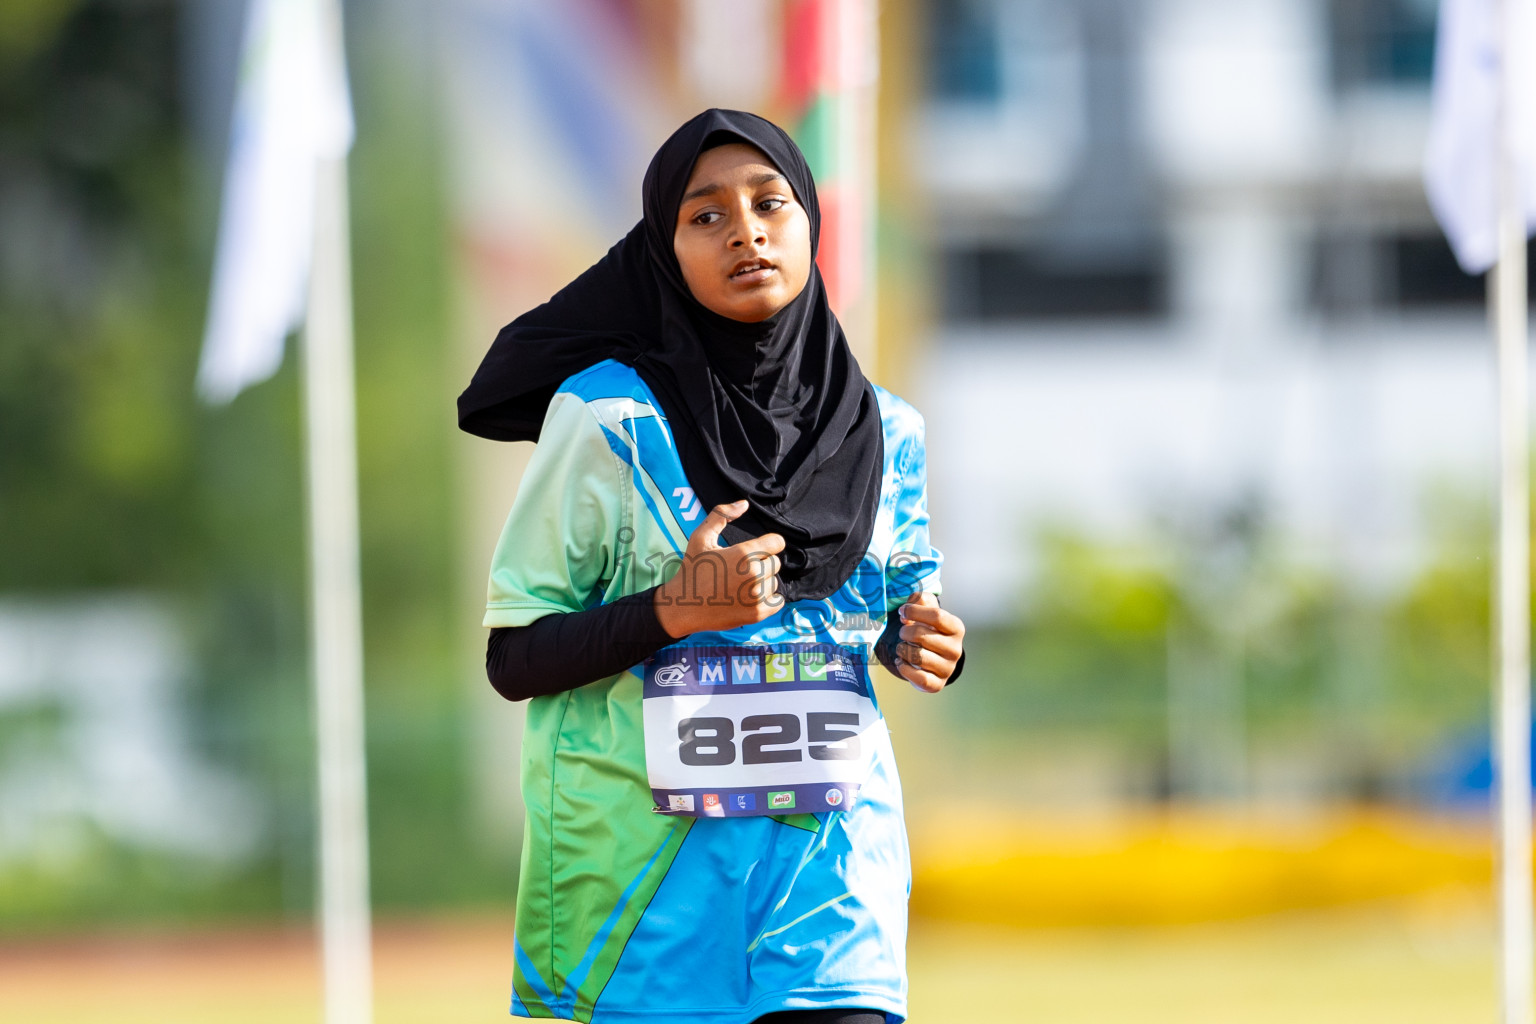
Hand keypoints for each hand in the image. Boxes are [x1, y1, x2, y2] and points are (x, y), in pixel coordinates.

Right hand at [654, 500, 785, 638]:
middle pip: (775, 563)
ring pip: (774, 582)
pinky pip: (777, 602)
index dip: (766, 544)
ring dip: (763, 582)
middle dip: (761, 563)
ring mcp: (756, 596)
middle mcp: (754, 574)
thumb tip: (744, 503)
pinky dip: (767, 600)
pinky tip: (749, 597)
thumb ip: (722, 514)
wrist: (682, 607)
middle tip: (739, 570)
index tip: (754, 550)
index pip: (777, 542)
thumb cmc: (692, 570)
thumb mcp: (700, 537)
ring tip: (740, 585)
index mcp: (744, 554)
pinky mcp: (757, 614)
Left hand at [895, 592, 964, 692]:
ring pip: (917, 657)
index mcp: (956, 628)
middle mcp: (956, 649)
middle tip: (903, 633)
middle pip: (922, 635)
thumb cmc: (929, 629)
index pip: (937, 616)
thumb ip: (919, 600)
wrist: (934, 658)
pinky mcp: (937, 684)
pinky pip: (918, 677)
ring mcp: (948, 668)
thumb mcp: (927, 610)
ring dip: (902, 650)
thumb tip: (906, 610)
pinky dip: (904, 668)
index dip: (914, 611)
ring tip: (902, 648)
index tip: (902, 612)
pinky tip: (901, 662)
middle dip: (905, 632)